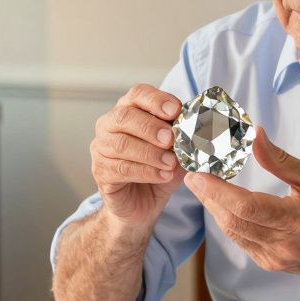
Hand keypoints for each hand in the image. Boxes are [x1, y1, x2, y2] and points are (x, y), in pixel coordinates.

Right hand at [90, 84, 185, 228]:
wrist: (140, 206)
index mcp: (129, 111)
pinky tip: (162, 175)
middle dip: (151, 127)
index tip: (176, 110)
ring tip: (170, 163)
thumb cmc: (156, 172)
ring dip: (150, 153)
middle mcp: (109, 125)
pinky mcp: (100, 172)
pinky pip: (121, 169)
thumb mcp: (175, 152)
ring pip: (121, 144)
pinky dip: (145, 171)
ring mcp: (101, 149)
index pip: (137, 94)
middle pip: (125, 116)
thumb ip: (182, 139)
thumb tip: (199, 130)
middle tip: (171, 139)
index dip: (156, 99)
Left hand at [184, 128, 299, 274]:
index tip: (198, 175)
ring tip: (202, 187)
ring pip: (233, 233)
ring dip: (215, 209)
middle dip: (209, 197)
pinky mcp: (269, 264)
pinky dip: (229, 221)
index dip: (218, 191)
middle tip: (193, 176)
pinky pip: (241, 241)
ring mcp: (274, 258)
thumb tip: (255, 135)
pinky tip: (222, 205)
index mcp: (296, 221)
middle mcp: (282, 244)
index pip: (246, 207)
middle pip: (233, 221)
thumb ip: (280, 160)